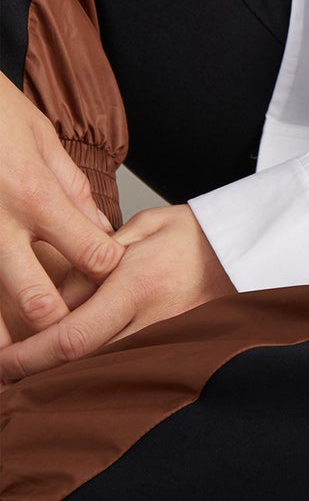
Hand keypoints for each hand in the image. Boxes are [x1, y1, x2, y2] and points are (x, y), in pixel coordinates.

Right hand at [0, 71, 123, 346]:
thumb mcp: (38, 135)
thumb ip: (70, 186)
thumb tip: (99, 226)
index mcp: (35, 195)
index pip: (92, 253)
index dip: (106, 273)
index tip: (106, 279)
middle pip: (38, 303)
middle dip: (56, 331)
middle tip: (65, 344)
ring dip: (2, 347)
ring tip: (13, 365)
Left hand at [0, 203, 236, 383]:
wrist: (248, 251)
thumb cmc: (195, 235)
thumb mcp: (142, 228)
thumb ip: (94, 259)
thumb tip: (58, 297)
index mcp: (136, 287)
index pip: (71, 337)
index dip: (29, 357)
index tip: (1, 362)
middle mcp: (150, 323)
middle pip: (79, 367)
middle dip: (36, 376)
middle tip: (4, 377)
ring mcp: (163, 343)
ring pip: (100, 374)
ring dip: (61, 380)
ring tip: (29, 379)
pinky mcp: (172, 353)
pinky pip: (124, 369)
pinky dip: (92, 375)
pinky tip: (72, 375)